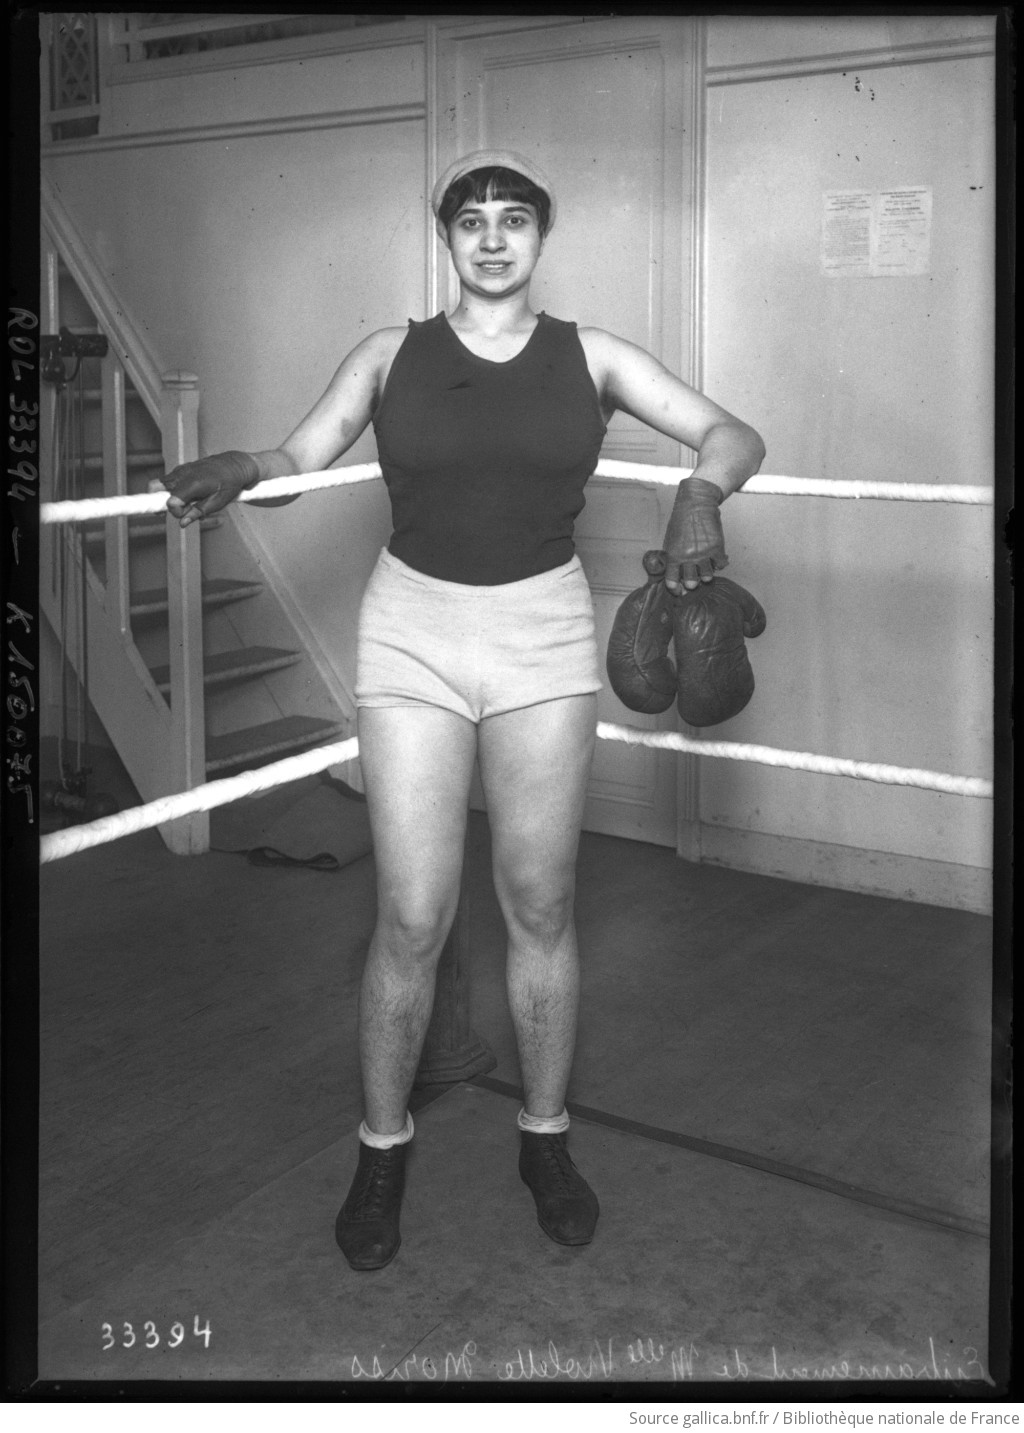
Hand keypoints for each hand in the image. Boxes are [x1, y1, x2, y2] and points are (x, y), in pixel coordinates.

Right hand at [149, 450, 259, 527]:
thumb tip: (182, 523)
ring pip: (159, 486)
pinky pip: (168, 483)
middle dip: (164, 503)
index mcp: (193, 483)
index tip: (188, 514)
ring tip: (190, 501)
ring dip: (169, 497)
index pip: (171, 502)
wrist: (234, 465)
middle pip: (154, 488)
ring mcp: (179, 470)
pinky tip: (190, 495)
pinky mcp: (179, 470)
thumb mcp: (218, 502)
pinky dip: (174, 491)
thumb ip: (198, 512)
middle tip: (183, 508)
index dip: (177, 512)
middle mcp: (182, 474)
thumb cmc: (229, 484)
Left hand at [661, 476, 727, 592]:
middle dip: (692, 582)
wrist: (696, 504)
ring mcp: (703, 554)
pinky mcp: (717, 548)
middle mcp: (688, 557)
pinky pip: (721, 565)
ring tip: (706, 566)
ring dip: (707, 573)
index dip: (675, 589)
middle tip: (694, 577)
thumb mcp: (670, 540)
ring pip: (707, 576)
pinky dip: (720, 563)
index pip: (672, 581)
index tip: (678, 590)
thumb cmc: (681, 520)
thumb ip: (673, 557)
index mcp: (673, 556)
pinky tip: (717, 557)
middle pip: (691, 582)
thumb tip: (676, 573)